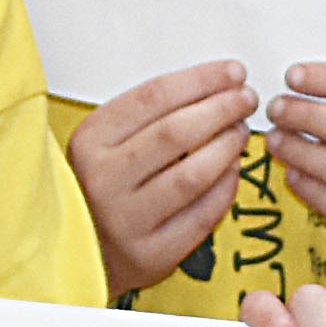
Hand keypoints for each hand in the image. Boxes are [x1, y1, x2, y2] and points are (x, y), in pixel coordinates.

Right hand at [70, 59, 253, 304]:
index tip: (232, 73)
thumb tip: (213, 88)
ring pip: (192, 175)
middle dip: (221, 109)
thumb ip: (148, 116)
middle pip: (175, 132)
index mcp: (90, 141)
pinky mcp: (151, 253)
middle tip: (245, 100)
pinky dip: (225, 189)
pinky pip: (202, 215)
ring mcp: (126, 220)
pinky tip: (232, 171)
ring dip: (227, 147)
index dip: (201, 80)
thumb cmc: (100, 188)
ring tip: (240, 133)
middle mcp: (104, 180)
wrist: (80, 251)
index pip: (153, 97)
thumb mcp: (105, 142)